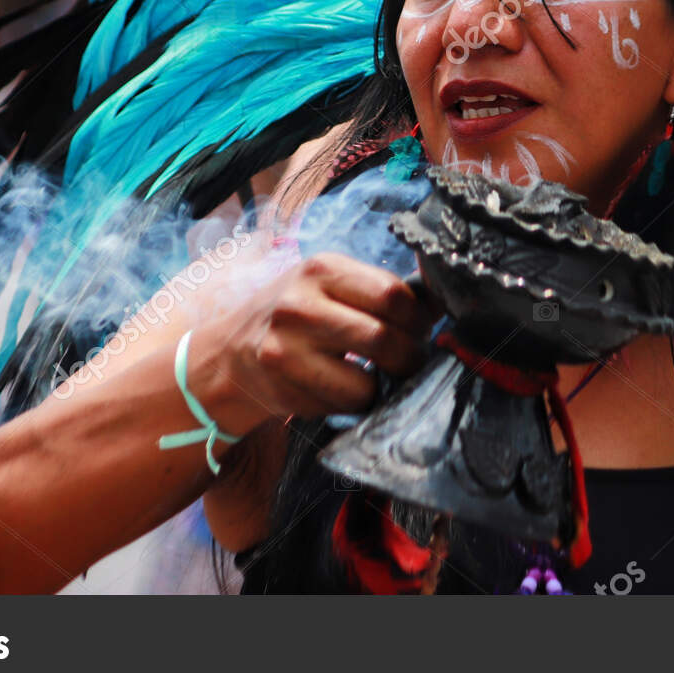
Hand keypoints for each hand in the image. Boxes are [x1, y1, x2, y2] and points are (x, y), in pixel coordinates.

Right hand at [187, 253, 436, 439]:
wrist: (230, 354)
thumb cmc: (295, 317)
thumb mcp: (330, 286)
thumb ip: (379, 291)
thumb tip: (442, 299)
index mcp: (322, 268)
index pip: (393, 294)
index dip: (419, 319)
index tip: (421, 329)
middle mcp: (300, 303)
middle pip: (385, 338)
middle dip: (409, 357)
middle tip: (409, 360)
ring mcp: (287, 347)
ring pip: (368, 380)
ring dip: (384, 384)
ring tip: (378, 376)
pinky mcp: (282, 386)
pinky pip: (345, 404)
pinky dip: (356, 402)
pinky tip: (342, 389)